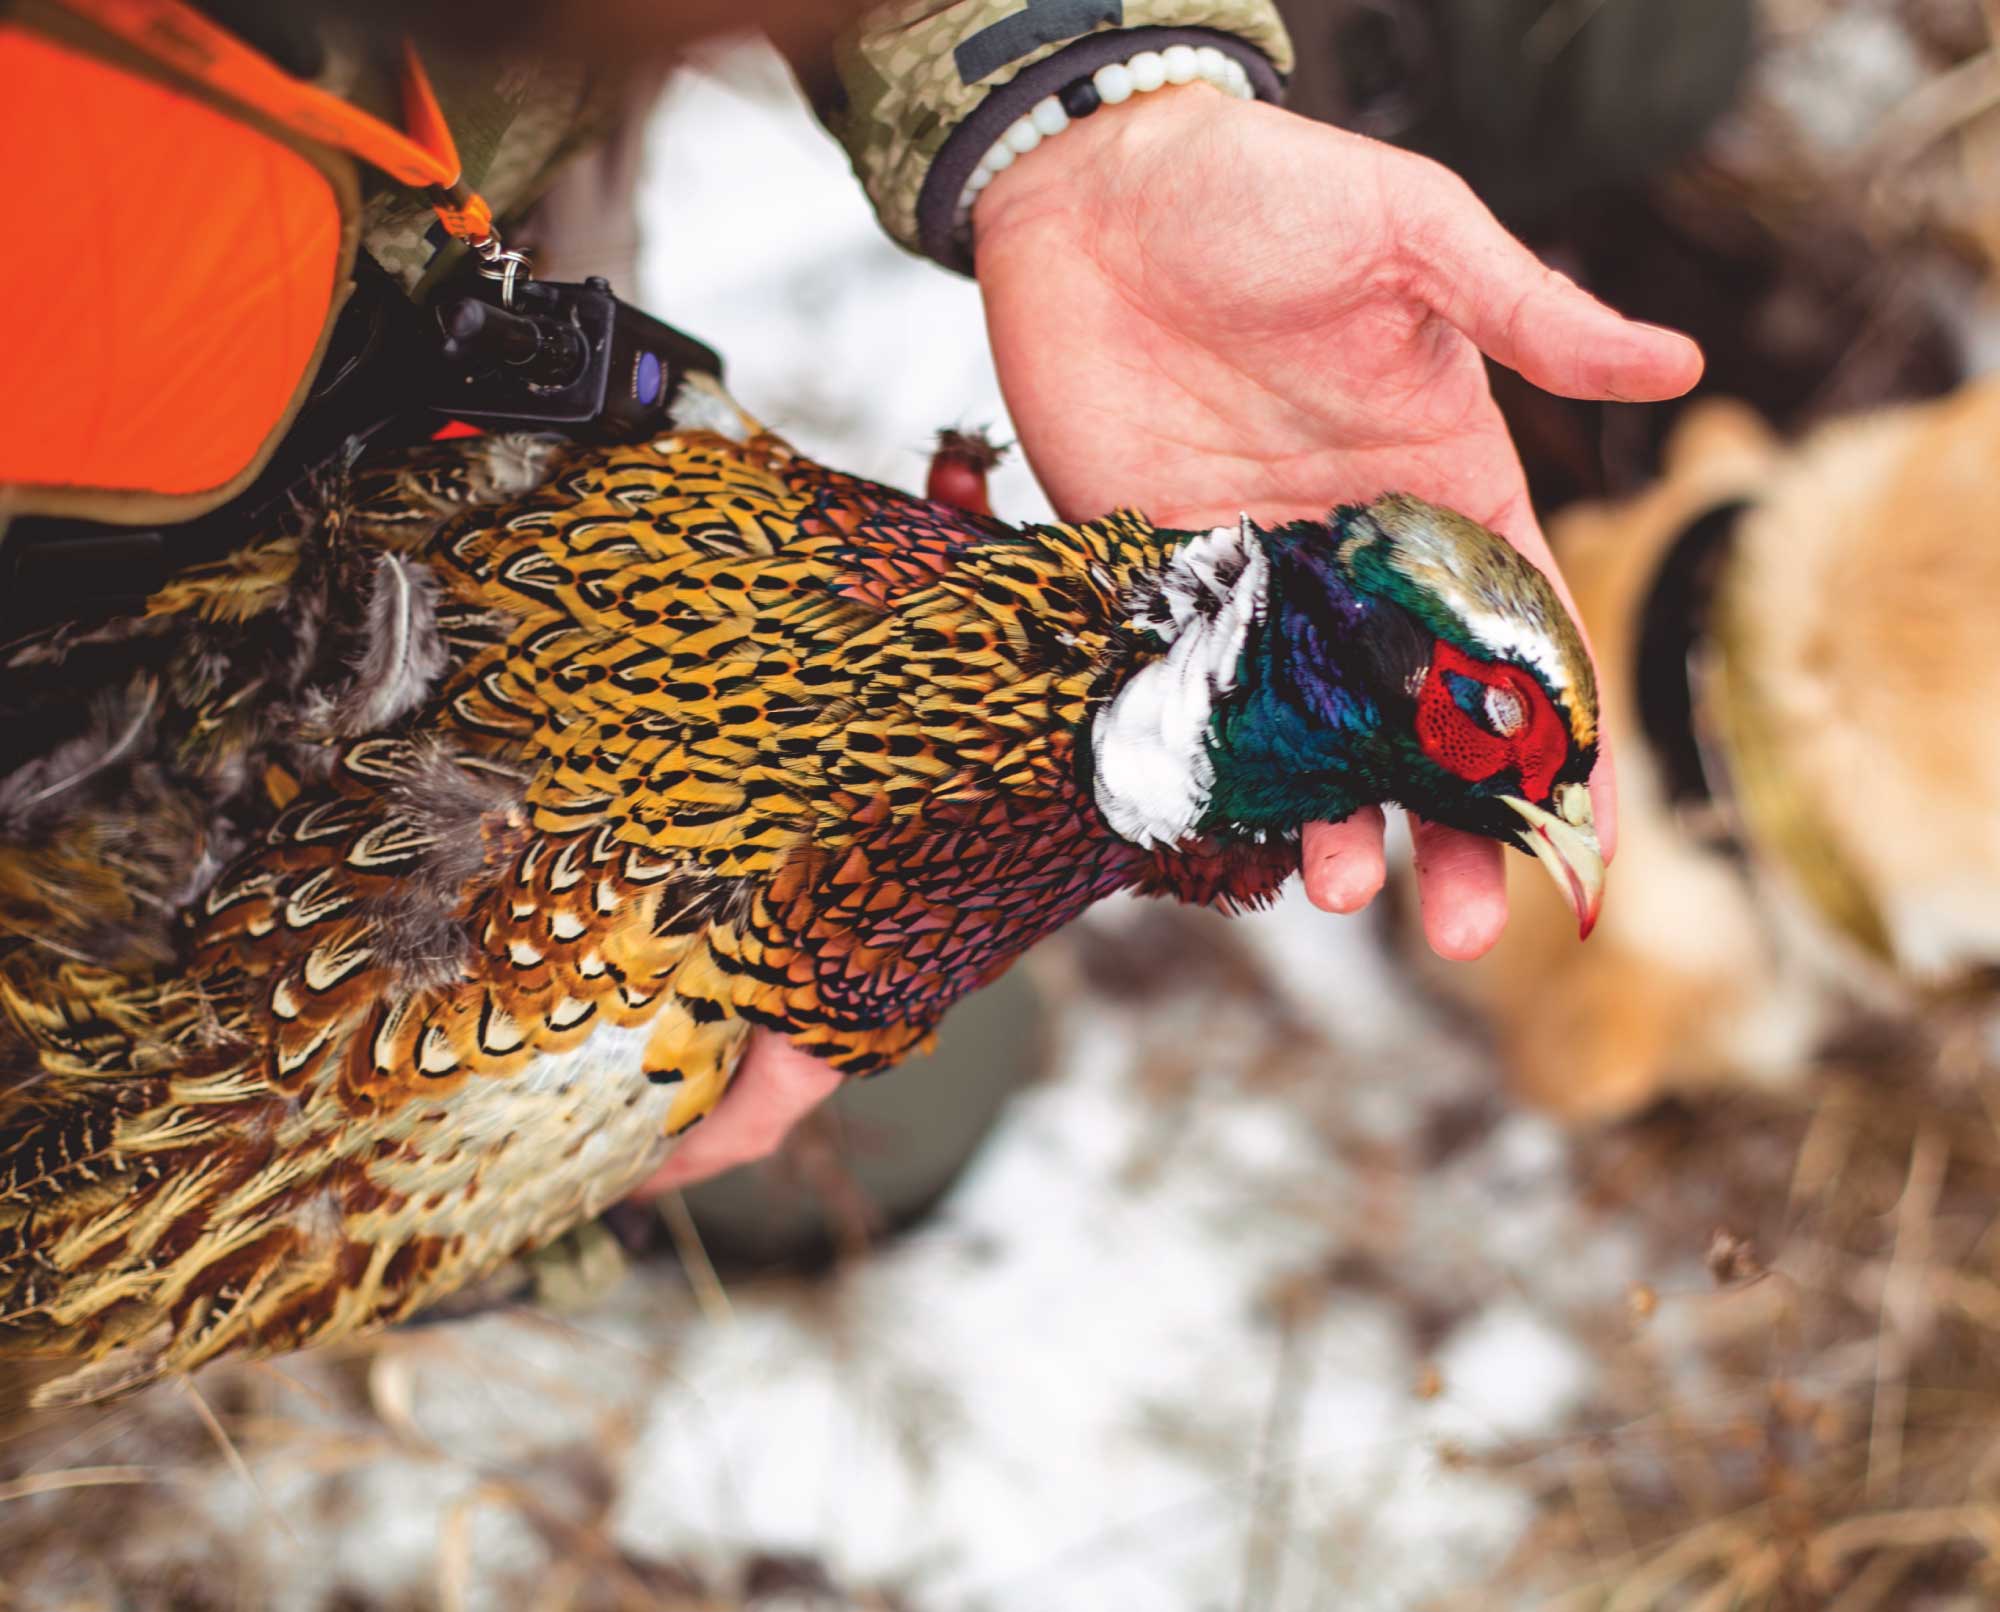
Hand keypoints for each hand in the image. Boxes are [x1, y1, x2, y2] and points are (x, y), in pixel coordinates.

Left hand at [637, 84, 1703, 1197]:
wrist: (1093, 185)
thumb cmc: (1263, 190)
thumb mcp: (1415, 234)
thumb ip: (1530, 316)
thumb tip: (1681, 365)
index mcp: (1442, 480)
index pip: (1522, 634)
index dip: (1561, 739)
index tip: (1586, 840)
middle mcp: (1355, 546)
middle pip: (1421, 715)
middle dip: (1451, 822)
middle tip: (1466, 928)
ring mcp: (1254, 569)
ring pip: (1312, 724)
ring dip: (1332, 815)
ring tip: (1339, 892)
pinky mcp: (1155, 570)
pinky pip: (1198, 684)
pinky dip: (1219, 756)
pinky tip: (1233, 825)